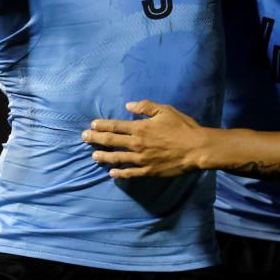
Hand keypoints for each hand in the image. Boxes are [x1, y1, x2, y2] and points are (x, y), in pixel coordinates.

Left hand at [81, 100, 206, 177]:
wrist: (196, 149)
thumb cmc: (182, 127)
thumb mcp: (165, 110)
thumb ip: (146, 107)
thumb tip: (128, 106)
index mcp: (140, 128)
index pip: (115, 126)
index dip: (102, 125)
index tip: (92, 124)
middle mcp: (137, 144)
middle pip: (111, 141)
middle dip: (96, 138)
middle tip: (84, 137)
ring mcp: (141, 159)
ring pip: (116, 158)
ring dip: (103, 156)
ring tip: (93, 155)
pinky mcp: (148, 171)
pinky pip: (129, 173)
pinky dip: (119, 173)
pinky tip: (112, 172)